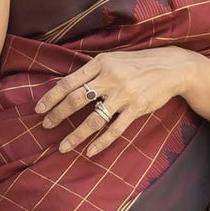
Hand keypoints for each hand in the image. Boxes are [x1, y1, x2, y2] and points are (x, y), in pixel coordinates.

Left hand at [36, 47, 198, 156]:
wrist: (171, 67)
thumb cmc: (138, 64)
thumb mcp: (113, 59)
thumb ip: (92, 71)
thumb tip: (66, 86)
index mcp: (100, 63)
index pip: (69, 82)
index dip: (51, 97)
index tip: (38, 109)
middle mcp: (110, 78)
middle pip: (76, 100)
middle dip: (57, 115)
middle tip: (45, 126)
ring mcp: (124, 94)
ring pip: (94, 119)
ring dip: (76, 135)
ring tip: (63, 147)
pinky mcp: (137, 108)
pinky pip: (115, 129)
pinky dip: (102, 142)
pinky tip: (90, 151)